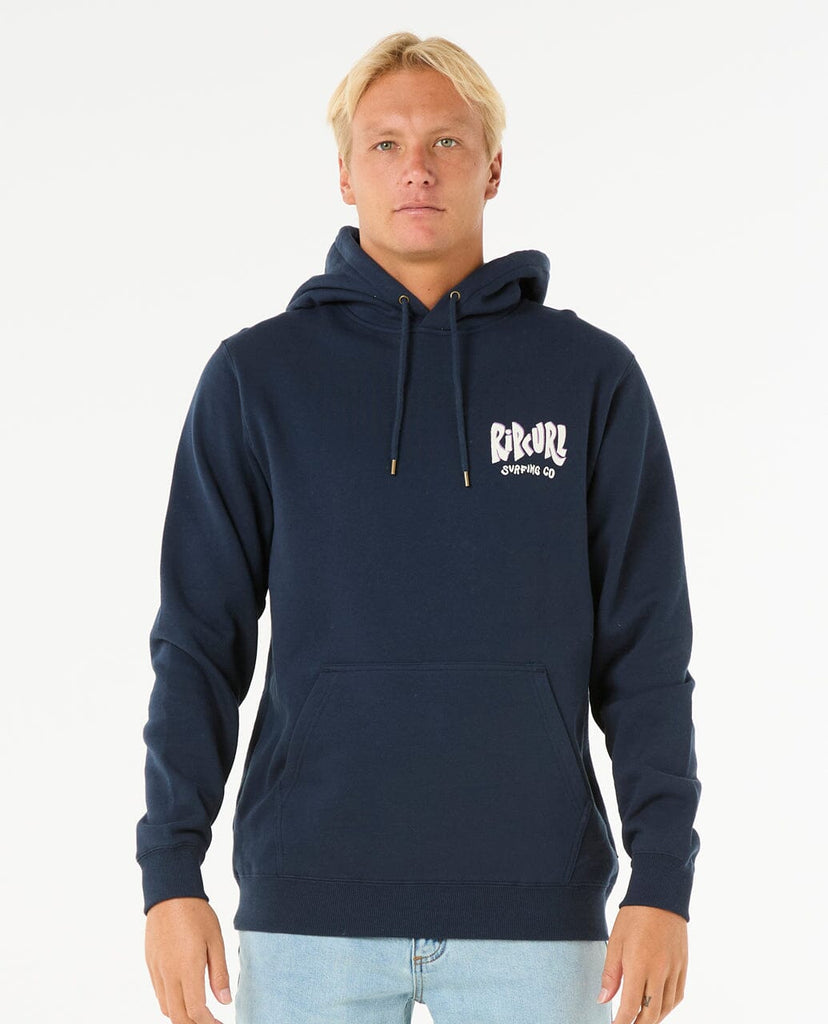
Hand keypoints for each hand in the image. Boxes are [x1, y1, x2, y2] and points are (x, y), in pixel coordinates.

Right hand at [145, 896, 232, 1023]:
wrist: (170, 894)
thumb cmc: (197, 914)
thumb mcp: (216, 940)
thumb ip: (219, 973)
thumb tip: (225, 1001)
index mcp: (188, 968)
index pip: (196, 1010)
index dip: (208, 1023)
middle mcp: (169, 974)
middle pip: (178, 1016)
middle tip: (211, 1022)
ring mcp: (157, 970)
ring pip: (166, 1008)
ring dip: (182, 1017)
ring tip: (200, 1013)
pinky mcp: (150, 965)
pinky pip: (159, 994)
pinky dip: (171, 1004)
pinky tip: (184, 997)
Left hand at [597, 905, 687, 1023]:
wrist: (661, 895)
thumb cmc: (634, 915)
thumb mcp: (615, 941)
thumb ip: (610, 974)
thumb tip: (603, 999)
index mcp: (639, 964)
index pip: (631, 1006)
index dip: (622, 1023)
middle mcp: (660, 971)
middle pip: (651, 1013)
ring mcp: (675, 969)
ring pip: (666, 1007)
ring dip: (653, 1019)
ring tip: (640, 1021)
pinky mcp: (683, 965)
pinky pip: (678, 995)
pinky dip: (667, 1007)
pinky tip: (658, 1008)